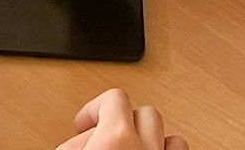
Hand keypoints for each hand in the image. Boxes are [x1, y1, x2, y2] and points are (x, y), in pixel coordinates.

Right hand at [54, 89, 187, 149]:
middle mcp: (146, 147)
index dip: (94, 108)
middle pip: (144, 112)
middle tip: (103, 137)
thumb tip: (80, 137)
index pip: (113, 99)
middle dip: (123, 121)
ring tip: (131, 146)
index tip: (83, 123)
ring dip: (151, 137)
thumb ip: (74, 142)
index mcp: (117, 137)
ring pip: (170, 135)